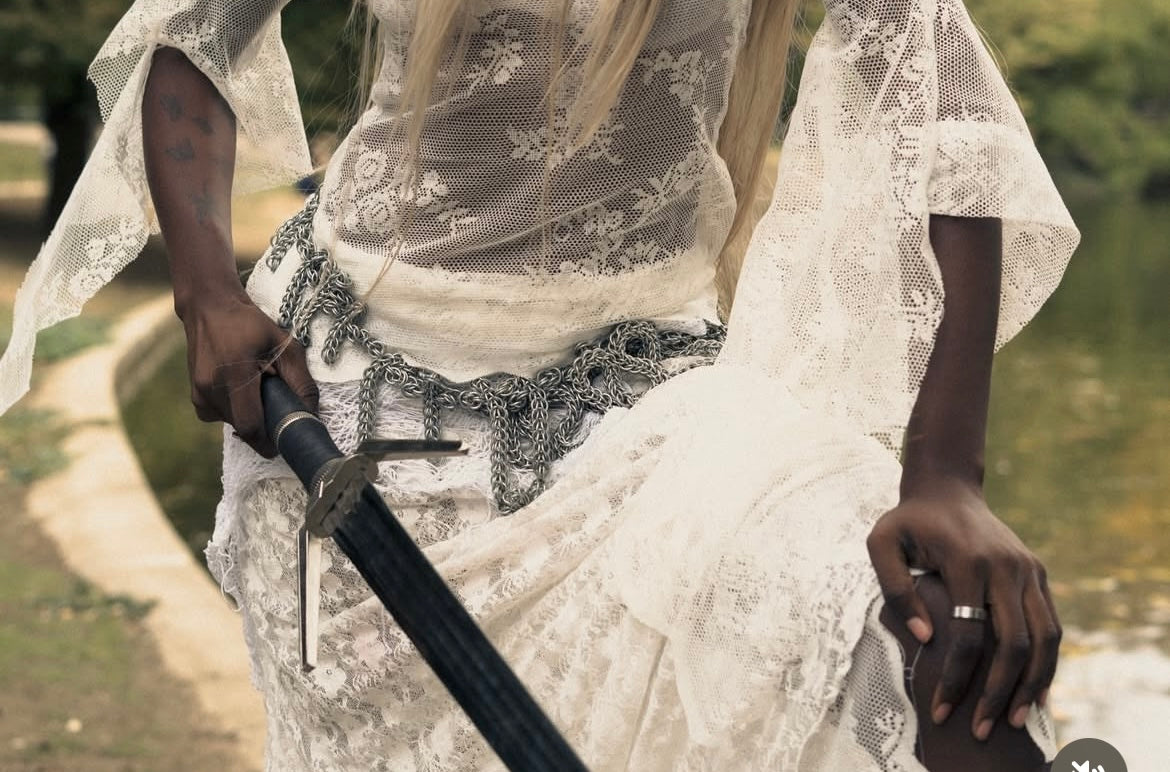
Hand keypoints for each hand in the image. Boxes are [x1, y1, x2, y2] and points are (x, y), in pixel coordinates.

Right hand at [180, 289, 318, 457]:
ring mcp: (199, 393)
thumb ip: (300, 381)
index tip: (284, 443)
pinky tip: (241, 389)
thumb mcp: (284, 345)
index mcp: (234, 375)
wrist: (209, 307)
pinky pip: (219, 415)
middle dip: (263, 426)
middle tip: (278, 409)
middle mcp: (211, 388)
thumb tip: (311, 414)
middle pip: (243, 428)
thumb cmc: (250, 324)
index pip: (250, 426)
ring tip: (258, 389)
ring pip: (231, 423)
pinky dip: (234, 410)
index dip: (268, 442)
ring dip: (249, 416)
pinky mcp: (195, 395)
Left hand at [866, 477, 1060, 740]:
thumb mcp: (881, 544)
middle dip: (999, 692)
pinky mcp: (1038, 574)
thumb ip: (896, 589)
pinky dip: (1047, 661)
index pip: (968, 634)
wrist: (946, 488)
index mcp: (966, 561)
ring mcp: (1028, 569)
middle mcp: (1006, 566)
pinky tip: (1033, 691)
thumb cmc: (906, 522)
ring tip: (1018, 721)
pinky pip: (1051, 625)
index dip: (956, 677)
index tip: (942, 711)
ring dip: (1034, 683)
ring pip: (1045, 638)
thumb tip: (924, 637)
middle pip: (1014, 643)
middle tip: (981, 730)